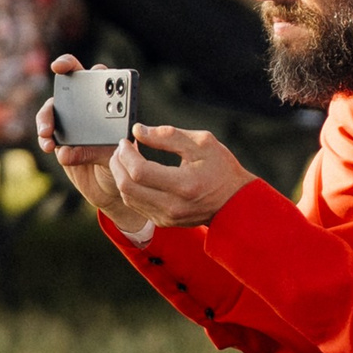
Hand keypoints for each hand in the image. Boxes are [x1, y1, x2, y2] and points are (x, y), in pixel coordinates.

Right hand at [37, 56, 146, 233]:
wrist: (111, 189)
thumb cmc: (121, 165)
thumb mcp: (116, 157)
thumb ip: (96, 151)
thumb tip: (68, 151)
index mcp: (108, 102)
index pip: (94, 74)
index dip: (76, 65)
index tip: (63, 66)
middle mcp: (88, 108)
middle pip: (69, 86)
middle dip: (58, 83)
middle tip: (53, 95)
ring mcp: (71, 123)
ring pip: (51, 112)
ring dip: (46, 120)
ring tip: (47, 134)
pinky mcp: (60, 141)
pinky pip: (47, 136)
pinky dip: (46, 141)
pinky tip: (50, 148)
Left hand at [112, 123, 254, 228]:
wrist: (234, 202)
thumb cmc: (222, 169)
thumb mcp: (202, 143)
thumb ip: (169, 135)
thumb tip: (139, 130)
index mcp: (184, 185)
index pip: (140, 172)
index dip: (126, 154)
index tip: (126, 140)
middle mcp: (173, 205)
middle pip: (127, 187)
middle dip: (118, 164)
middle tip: (122, 148)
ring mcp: (167, 217)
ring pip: (128, 198)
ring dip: (121, 176)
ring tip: (127, 158)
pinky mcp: (163, 221)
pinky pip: (136, 205)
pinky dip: (130, 187)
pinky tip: (136, 172)